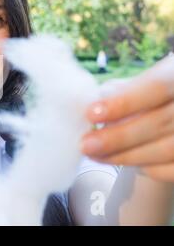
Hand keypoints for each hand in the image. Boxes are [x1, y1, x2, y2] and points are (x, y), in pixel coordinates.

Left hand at [81, 55, 173, 181]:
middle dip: (116, 137)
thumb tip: (92, 103)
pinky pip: (170, 169)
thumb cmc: (152, 95)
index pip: (156, 86)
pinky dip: (144, 166)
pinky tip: (120, 159)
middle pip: (157, 122)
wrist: (172, 112)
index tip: (91, 114)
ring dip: (123, 156)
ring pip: (164, 150)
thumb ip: (120, 89)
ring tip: (95, 154)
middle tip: (86, 145)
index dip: (124, 102)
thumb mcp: (141, 81)